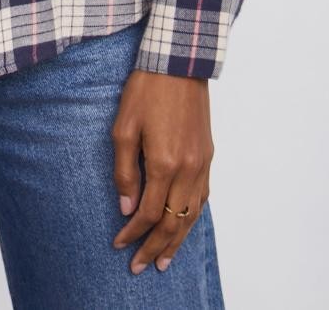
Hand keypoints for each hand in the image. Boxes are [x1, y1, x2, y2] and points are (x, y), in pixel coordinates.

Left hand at [111, 70, 213, 274]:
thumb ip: (124, 170)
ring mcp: (202, 163)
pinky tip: (184, 225)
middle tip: (140, 267)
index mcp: (164, 163)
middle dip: (156, 247)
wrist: (178, 62)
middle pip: (174, 223)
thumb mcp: (123, 127)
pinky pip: (203, 196)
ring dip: (178, 240)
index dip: (134, 233)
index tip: (119, 244)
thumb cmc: (145, 90)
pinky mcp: (208, 154)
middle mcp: (188, 169)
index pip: (149, 213)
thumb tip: (127, 207)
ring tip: (165, 259)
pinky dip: (193, 217)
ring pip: (193, 215)